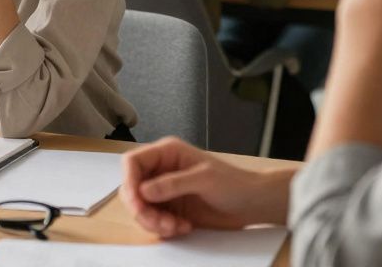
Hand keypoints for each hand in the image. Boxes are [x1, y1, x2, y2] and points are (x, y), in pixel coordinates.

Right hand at [120, 137, 287, 238]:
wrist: (253, 204)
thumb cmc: (234, 183)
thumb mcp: (204, 179)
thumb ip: (172, 183)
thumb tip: (143, 191)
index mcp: (167, 153)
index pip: (133, 162)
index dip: (128, 181)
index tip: (137, 202)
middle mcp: (162, 170)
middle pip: (132, 188)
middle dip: (142, 209)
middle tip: (160, 223)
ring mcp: (165, 191)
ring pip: (141, 208)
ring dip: (153, 222)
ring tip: (175, 227)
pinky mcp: (171, 209)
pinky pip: (154, 220)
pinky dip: (163, 228)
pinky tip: (183, 227)